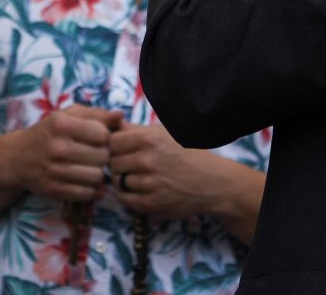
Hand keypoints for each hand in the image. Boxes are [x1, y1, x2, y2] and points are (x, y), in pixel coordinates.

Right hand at [16, 105, 122, 201]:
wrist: (16, 158)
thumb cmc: (48, 133)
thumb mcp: (67, 116)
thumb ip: (95, 114)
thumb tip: (120, 115)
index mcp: (62, 124)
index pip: (102, 134)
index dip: (105, 137)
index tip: (98, 139)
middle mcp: (58, 147)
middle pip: (102, 157)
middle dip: (103, 156)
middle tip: (95, 155)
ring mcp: (55, 171)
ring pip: (97, 177)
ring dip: (98, 174)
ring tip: (90, 168)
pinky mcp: (54, 190)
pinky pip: (87, 194)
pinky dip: (91, 189)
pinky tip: (84, 181)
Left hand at [108, 121, 223, 219]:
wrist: (212, 182)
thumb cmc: (188, 154)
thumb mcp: (166, 134)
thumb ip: (138, 129)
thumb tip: (114, 122)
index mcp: (150, 139)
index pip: (112, 142)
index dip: (115, 146)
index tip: (122, 151)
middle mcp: (148, 160)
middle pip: (113, 162)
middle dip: (118, 164)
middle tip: (129, 166)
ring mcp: (150, 183)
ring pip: (119, 181)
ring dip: (124, 180)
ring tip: (138, 178)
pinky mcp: (152, 204)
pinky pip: (125, 199)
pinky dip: (128, 195)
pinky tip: (139, 190)